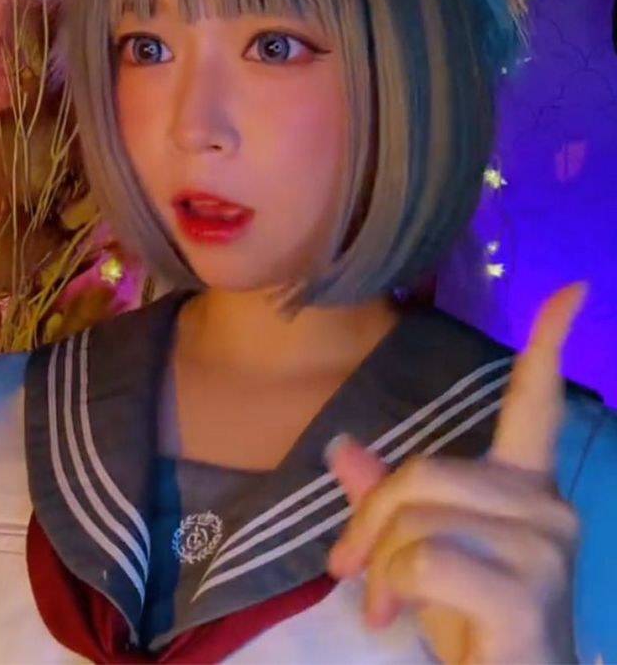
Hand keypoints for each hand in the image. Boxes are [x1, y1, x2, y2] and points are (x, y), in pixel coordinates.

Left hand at [326, 284, 586, 663]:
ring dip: (381, 566)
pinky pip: (426, 558)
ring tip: (384, 605)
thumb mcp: (421, 554)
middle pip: (424, 471)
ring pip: (418, 517)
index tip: (572, 289)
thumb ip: (388, 500)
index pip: (536, 402)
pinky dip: (393, 587)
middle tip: (345, 569)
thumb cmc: (469, 625)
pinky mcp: (527, 594)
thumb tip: (341, 446)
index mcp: (524, 487)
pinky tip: (398, 618)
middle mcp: (545, 505)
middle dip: (369, 521)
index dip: (550, 343)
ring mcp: (544, 548)